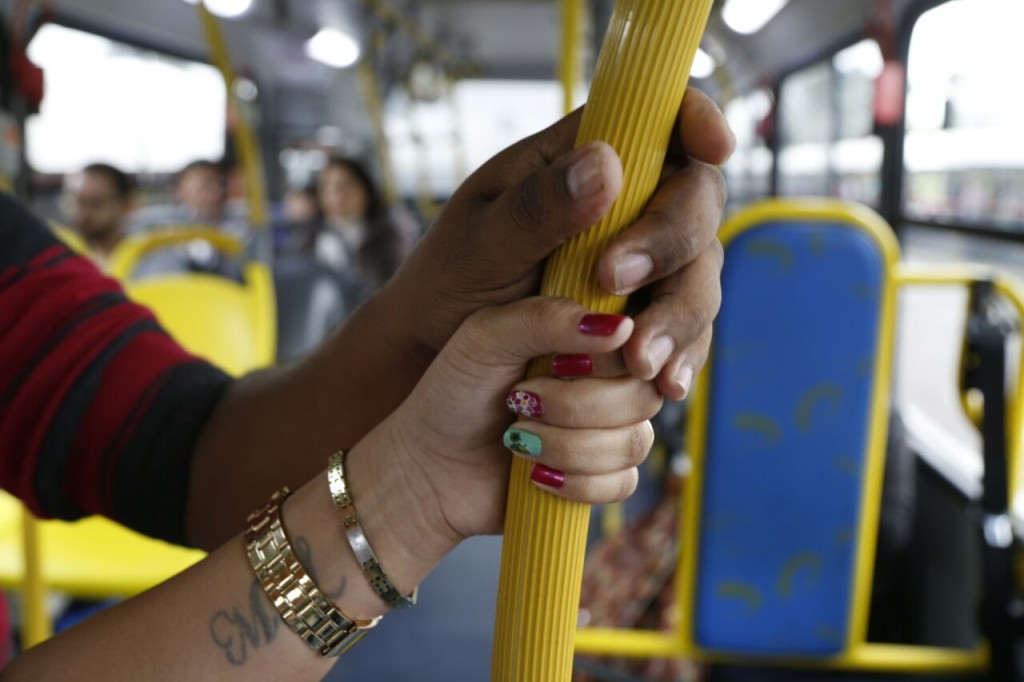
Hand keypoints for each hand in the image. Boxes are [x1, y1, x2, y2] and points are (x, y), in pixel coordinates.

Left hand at [351, 297, 661, 555]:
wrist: (427, 467)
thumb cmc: (452, 392)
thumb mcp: (486, 338)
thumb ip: (546, 319)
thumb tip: (620, 327)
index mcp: (586, 331)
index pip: (642, 332)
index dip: (618, 353)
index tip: (564, 365)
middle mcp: (608, 376)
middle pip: (643, 391)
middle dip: (574, 405)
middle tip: (518, 400)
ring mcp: (611, 427)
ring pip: (635, 440)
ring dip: (568, 446)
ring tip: (516, 439)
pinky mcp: (605, 475)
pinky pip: (624, 482)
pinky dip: (576, 482)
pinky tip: (536, 475)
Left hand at [389, 87, 733, 399]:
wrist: (434, 353)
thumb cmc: (447, 283)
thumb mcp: (480, 243)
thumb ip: (538, 207)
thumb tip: (607, 163)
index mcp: (581, 161)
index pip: (659, 120)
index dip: (698, 121)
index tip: (715, 146)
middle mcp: (625, 208)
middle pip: (696, 203)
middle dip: (673, 244)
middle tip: (614, 281)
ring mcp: (643, 266)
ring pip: (699, 274)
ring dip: (680, 315)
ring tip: (641, 360)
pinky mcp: (645, 319)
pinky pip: (686, 332)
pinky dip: (680, 356)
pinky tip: (663, 383)